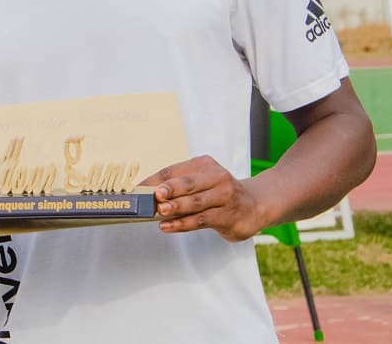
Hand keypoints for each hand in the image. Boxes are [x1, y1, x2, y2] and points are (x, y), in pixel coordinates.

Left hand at [143, 155, 267, 241]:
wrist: (255, 205)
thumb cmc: (219, 193)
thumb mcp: (201, 182)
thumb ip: (178, 187)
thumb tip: (147, 195)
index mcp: (204, 165)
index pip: (174, 171)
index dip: (154, 180)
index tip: (137, 189)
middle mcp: (216, 177)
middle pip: (187, 183)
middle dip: (168, 189)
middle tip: (153, 196)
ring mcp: (224, 197)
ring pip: (194, 203)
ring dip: (175, 207)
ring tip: (158, 211)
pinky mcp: (227, 215)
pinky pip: (200, 220)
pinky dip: (182, 224)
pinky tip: (167, 226)